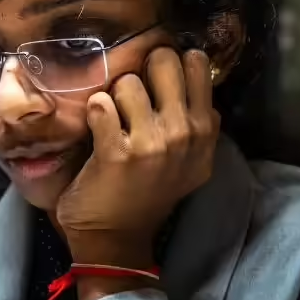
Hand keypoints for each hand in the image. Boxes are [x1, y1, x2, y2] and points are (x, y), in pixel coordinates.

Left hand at [56, 48, 220, 268]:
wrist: (116, 239)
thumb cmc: (146, 192)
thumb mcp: (188, 159)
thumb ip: (192, 118)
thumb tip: (186, 70)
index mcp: (206, 130)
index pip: (195, 63)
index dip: (168, 62)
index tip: (153, 79)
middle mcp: (186, 133)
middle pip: (165, 60)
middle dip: (141, 69)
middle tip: (129, 93)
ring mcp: (153, 144)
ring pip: (129, 81)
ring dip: (113, 95)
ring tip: (112, 118)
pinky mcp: (118, 153)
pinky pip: (101, 105)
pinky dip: (94, 112)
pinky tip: (96, 128)